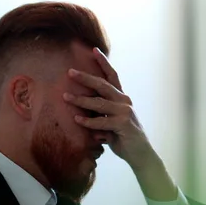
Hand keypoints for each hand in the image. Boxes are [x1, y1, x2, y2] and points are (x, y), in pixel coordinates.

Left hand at [63, 47, 177, 200]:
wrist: (140, 154)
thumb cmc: (122, 138)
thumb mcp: (109, 122)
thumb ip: (98, 114)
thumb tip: (79, 110)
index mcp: (121, 98)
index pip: (112, 76)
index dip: (103, 63)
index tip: (93, 49)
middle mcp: (124, 101)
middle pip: (103, 85)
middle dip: (86, 77)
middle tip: (70, 71)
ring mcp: (125, 112)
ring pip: (99, 103)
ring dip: (81, 100)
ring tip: (65, 97)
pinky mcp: (124, 124)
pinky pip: (102, 121)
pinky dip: (88, 121)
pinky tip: (76, 119)